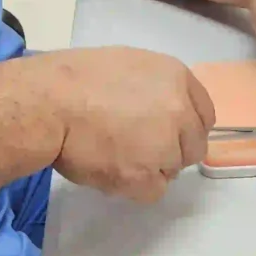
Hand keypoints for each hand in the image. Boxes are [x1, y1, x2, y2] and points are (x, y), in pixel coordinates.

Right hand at [39, 47, 215, 203]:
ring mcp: (165, 146)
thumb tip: (163, 109)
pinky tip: (112, 167)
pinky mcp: (146, 177)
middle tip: (139, 146)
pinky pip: (153, 190)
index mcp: (177, 77)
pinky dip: (134, 185)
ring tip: (116, 152)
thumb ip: (157, 88)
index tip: (169, 131)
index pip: (205, 114)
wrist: (50, 102)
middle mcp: (180, 111)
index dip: (186, 125)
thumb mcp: (130, 65)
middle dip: (173, 149)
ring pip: (173, 169)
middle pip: (194, 145)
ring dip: (151, 166)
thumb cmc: (79, 78)